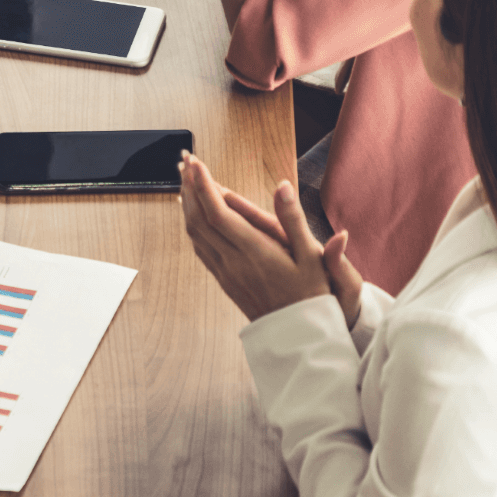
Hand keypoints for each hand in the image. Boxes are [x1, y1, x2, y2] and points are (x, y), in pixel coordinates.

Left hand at [178, 151, 342, 321]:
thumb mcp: (311, 256)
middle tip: (184, 160)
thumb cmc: (312, 294)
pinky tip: (192, 211)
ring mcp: (225, 272)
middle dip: (189, 187)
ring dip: (186, 203)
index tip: (196, 163)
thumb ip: (294, 220)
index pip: (218, 215)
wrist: (299, 336)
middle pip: (198, 220)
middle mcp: (233, 262)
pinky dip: (191, 223)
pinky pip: (199, 246)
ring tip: (184, 178)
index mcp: (255, 253)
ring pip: (194, 233)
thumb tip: (284, 186)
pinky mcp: (223, 278)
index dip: (203, 187)